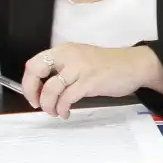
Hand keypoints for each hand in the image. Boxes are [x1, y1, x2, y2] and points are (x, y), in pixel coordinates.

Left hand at [21, 44, 158, 118]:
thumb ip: (63, 69)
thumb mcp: (81, 61)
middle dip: (31, 91)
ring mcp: (80, 68)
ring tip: (55, 111)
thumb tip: (42, 88)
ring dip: (48, 105)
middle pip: (37, 70)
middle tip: (36, 103)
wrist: (134, 65)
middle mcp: (70, 56)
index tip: (32, 95)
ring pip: (51, 88)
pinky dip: (62, 109)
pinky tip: (66, 113)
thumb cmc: (108, 66)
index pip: (35, 62)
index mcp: (66, 50)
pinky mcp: (90, 81)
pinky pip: (67, 98)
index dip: (28, 81)